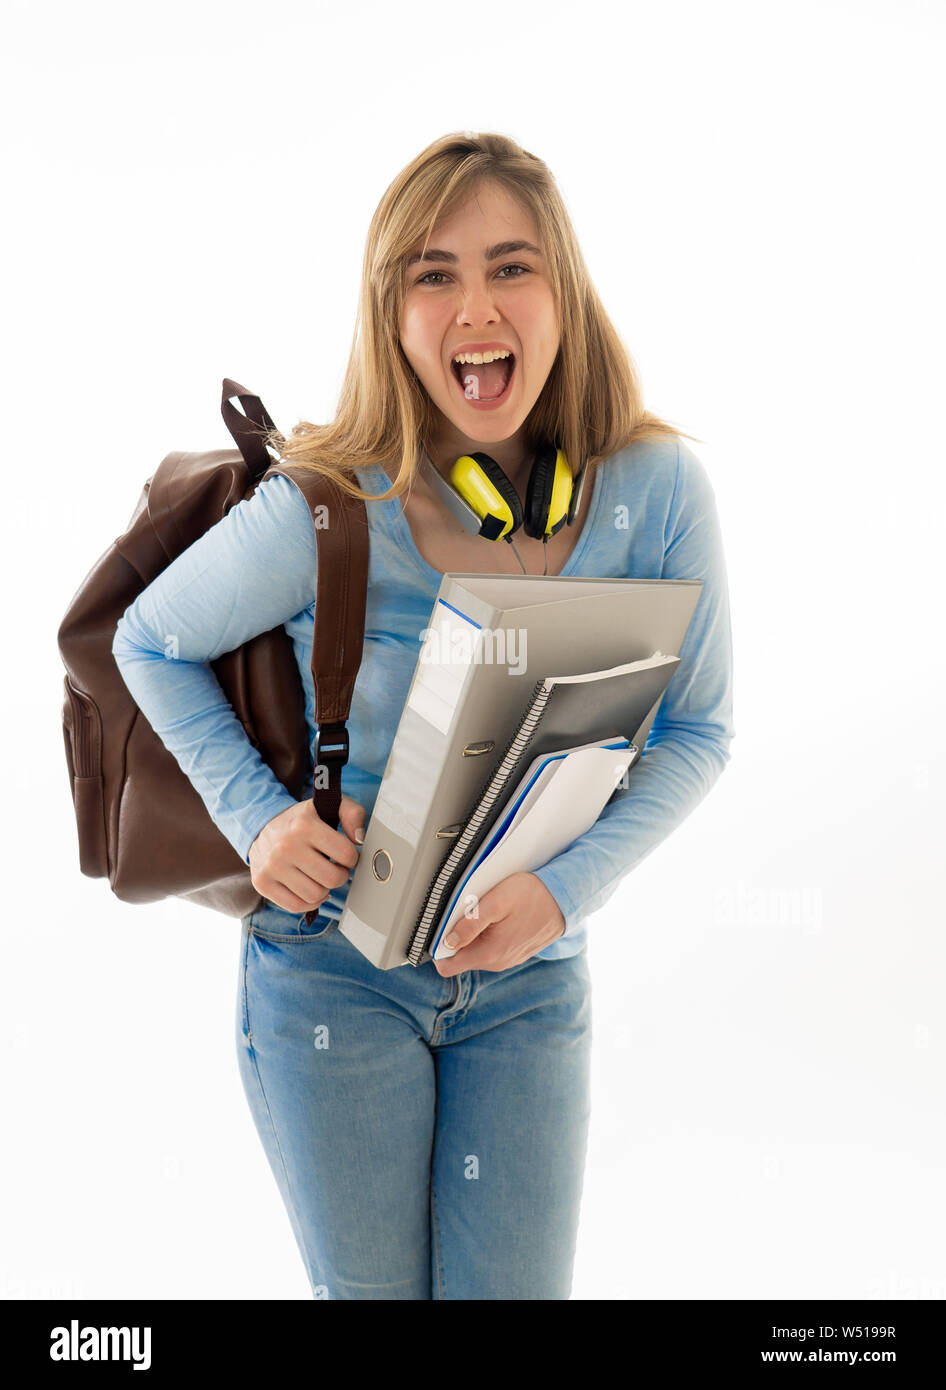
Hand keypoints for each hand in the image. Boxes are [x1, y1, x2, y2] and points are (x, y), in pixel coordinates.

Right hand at [248, 793, 365, 913]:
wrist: (260, 827)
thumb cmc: (301, 821)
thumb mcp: (327, 807)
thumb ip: (353, 814)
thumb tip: (360, 839)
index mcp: (304, 825)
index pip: (346, 854)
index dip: (352, 858)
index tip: (345, 855)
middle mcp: (286, 846)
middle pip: (332, 879)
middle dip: (340, 875)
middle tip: (335, 868)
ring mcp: (271, 866)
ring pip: (315, 895)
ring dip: (324, 889)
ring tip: (320, 876)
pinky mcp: (262, 883)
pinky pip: (296, 906)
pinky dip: (308, 902)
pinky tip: (309, 888)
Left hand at [433, 872, 565, 975]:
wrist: (565, 899)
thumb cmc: (533, 896)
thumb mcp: (496, 902)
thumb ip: (470, 923)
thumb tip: (448, 941)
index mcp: (489, 954)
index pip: (446, 967)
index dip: (438, 948)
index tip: (440, 929)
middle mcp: (497, 963)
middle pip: (460, 957)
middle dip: (457, 937)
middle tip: (466, 912)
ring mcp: (507, 960)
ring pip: (475, 951)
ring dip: (474, 934)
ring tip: (485, 911)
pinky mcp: (514, 953)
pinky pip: (491, 948)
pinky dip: (488, 934)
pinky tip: (499, 917)